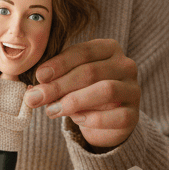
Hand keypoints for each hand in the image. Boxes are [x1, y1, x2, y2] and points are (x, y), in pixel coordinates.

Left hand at [25, 39, 139, 149]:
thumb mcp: (70, 79)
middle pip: (91, 72)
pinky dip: (92, 118)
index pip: (83, 51)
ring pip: (106, 90)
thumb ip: (55, 79)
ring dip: (74, 101)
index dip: (59, 63)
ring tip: (52, 110)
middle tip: (36, 98)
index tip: (39, 76)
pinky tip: (76, 119)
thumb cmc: (84, 92)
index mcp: (109, 48)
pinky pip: (115, 115)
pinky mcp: (135, 114)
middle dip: (60, 85)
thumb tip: (33, 91)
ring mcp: (133, 89)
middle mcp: (125, 65)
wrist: (108, 120)